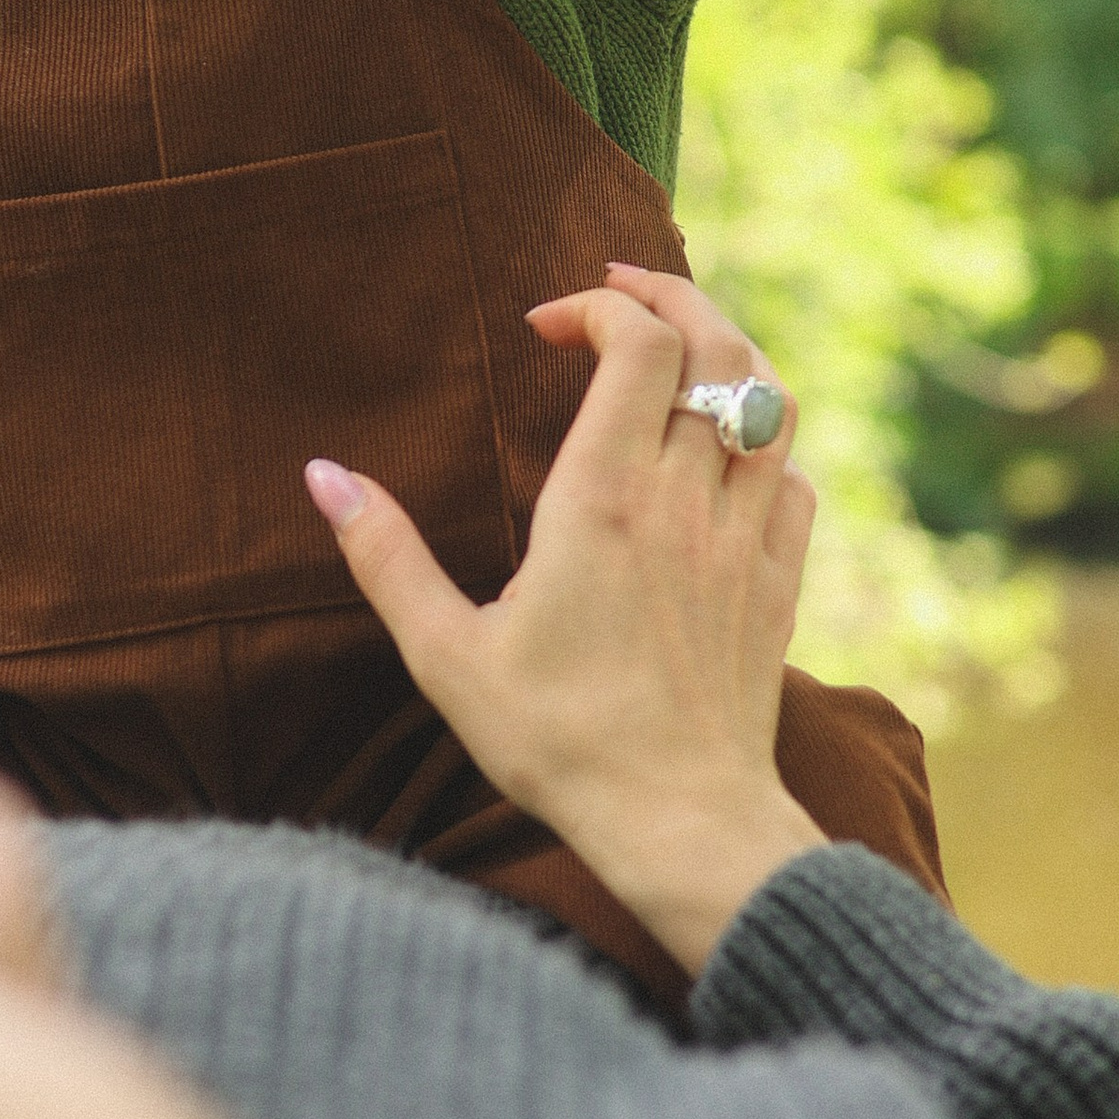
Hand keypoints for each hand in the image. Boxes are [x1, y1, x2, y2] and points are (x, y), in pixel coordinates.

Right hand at [306, 266, 827, 975]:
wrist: (681, 823)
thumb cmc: (556, 744)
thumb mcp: (447, 656)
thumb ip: (386, 558)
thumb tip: (324, 477)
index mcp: (603, 501)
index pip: (639, 344)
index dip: (598, 308)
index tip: (544, 328)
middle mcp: (686, 501)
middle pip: (715, 345)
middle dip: (670, 298)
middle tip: (618, 296)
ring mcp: (744, 538)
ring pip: (768, 401)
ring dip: (726, 355)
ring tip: (677, 352)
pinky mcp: (779, 582)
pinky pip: (794, 478)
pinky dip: (764, 444)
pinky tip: (723, 460)